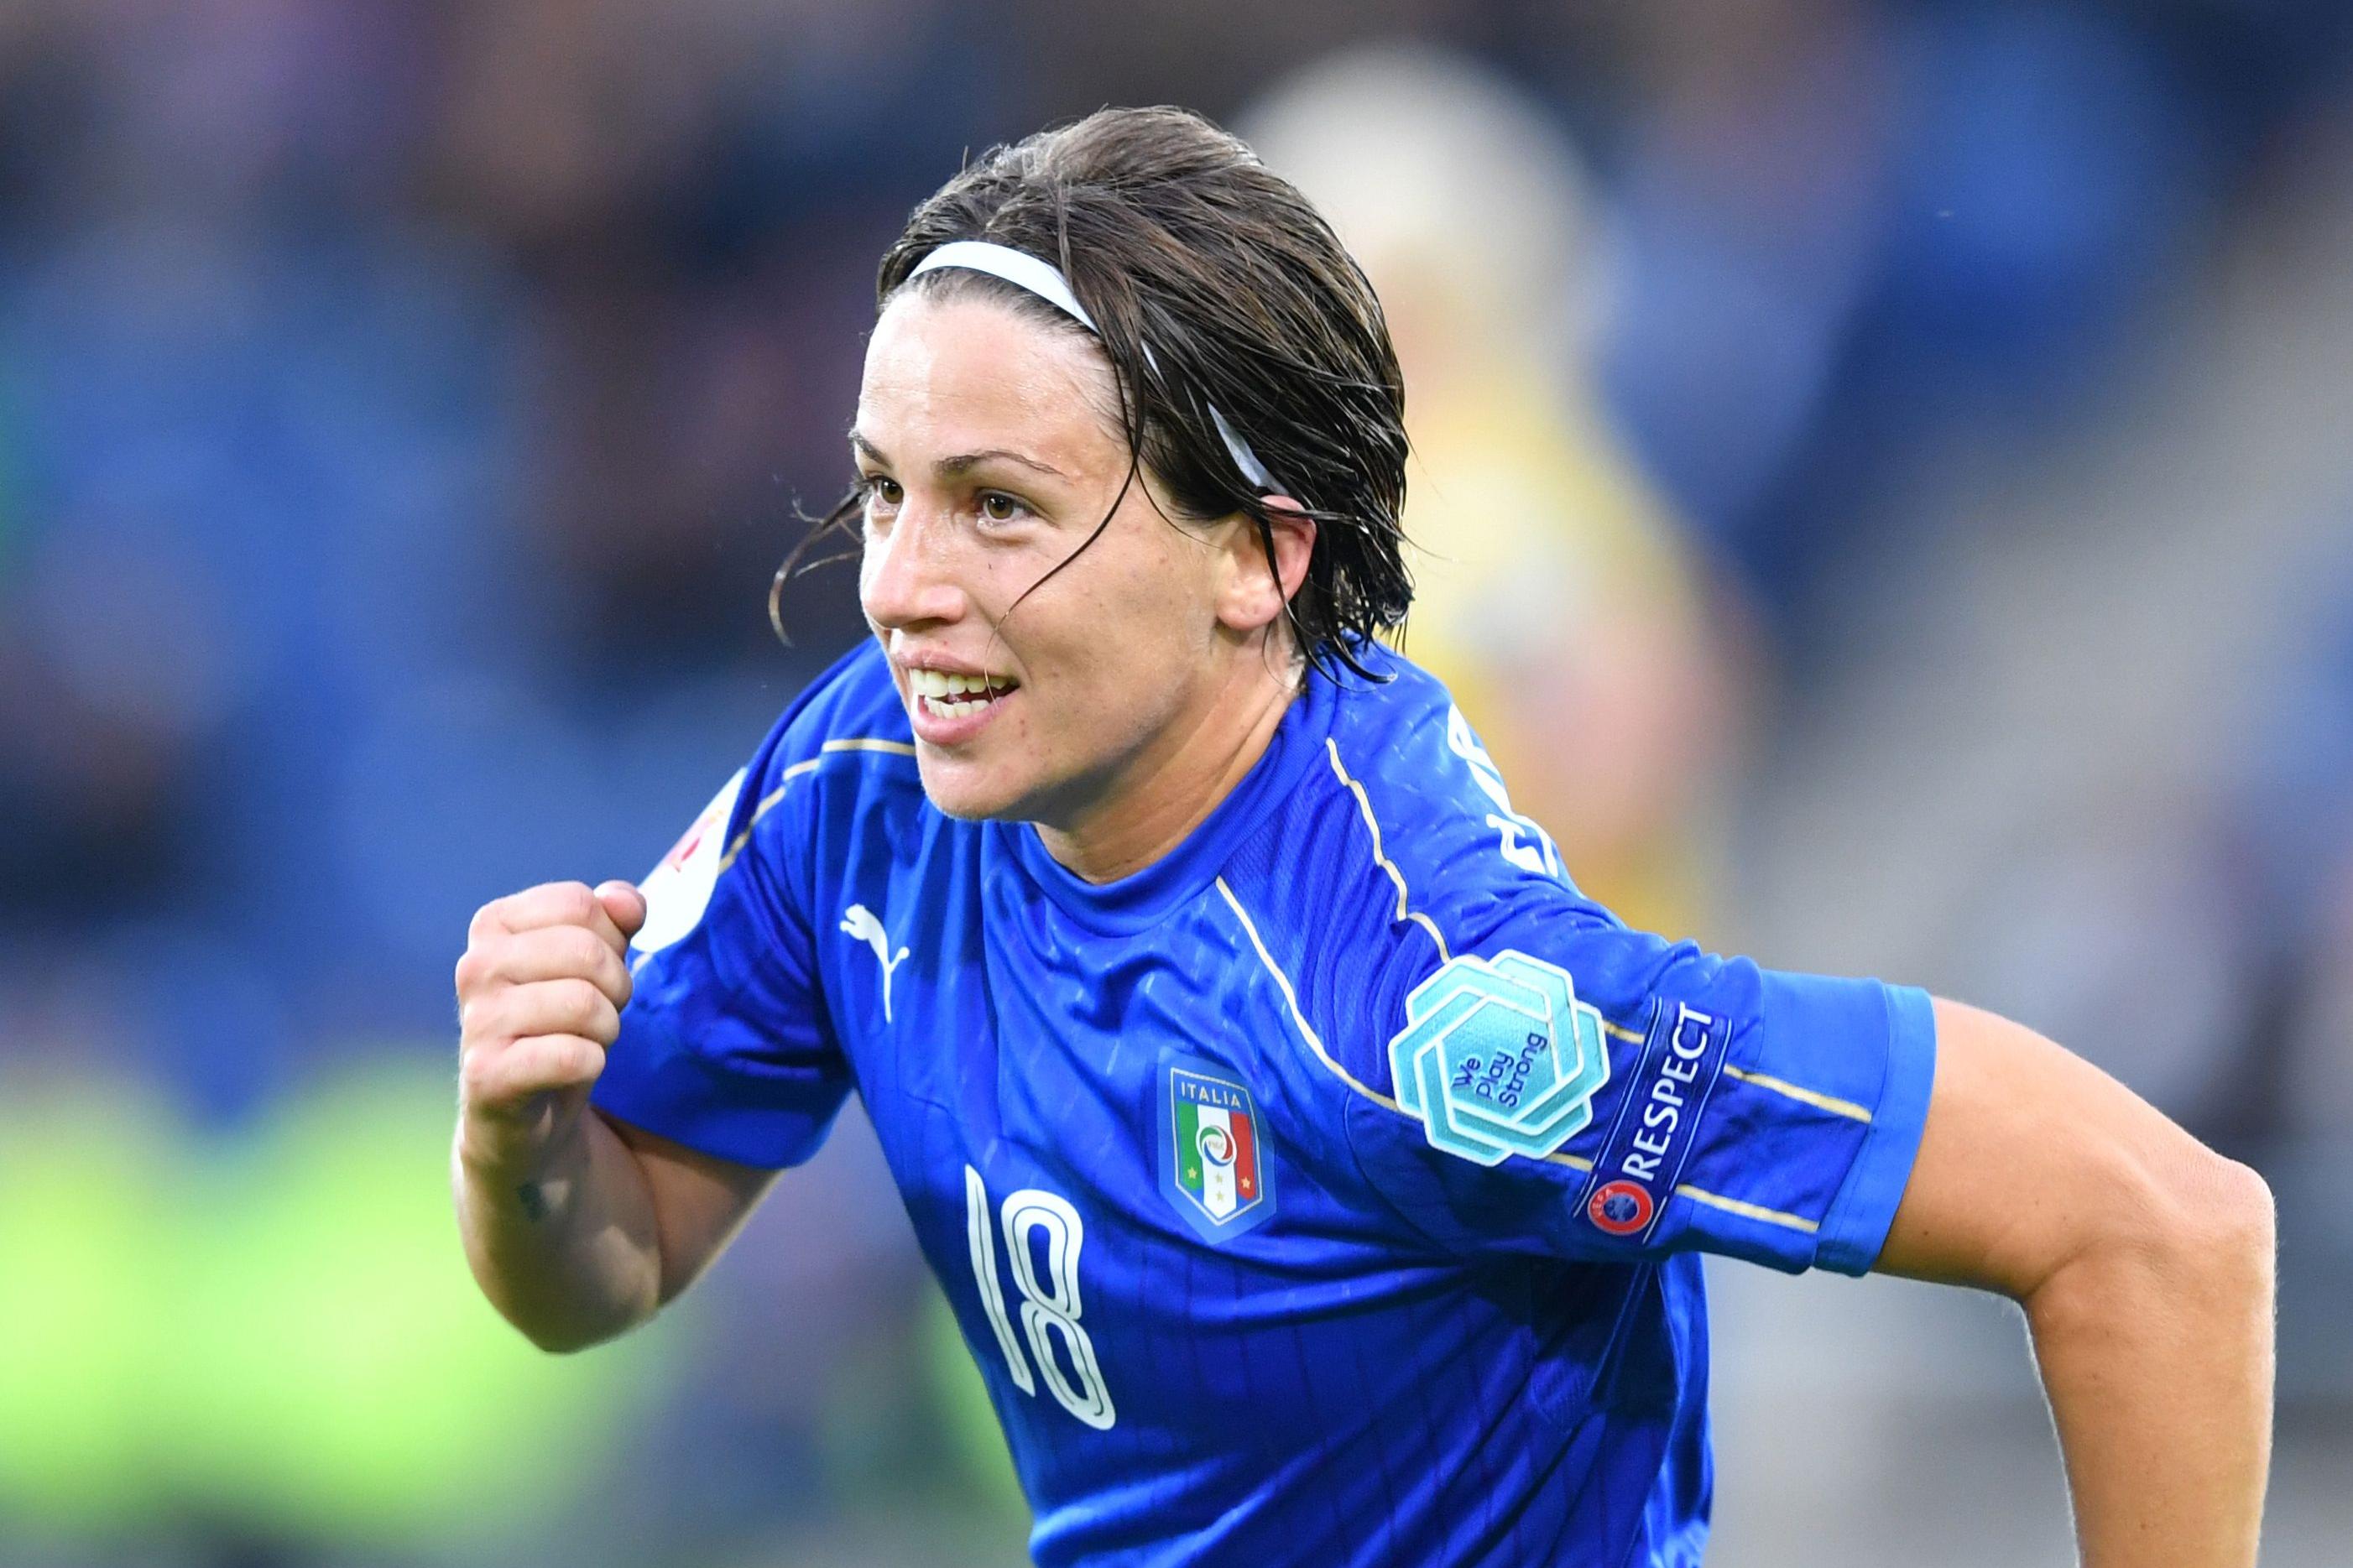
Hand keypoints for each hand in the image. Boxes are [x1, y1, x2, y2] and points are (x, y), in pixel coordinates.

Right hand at [455, 880, 646, 1168]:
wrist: (526, 1113)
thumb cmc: (563, 1022)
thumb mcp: (593, 961)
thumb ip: (613, 919)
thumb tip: (626, 902)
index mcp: (494, 924)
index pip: (580, 904)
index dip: (610, 939)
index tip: (596, 971)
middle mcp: (475, 966)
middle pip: (587, 952)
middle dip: (616, 986)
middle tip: (600, 1012)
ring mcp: (477, 1020)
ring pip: (584, 1003)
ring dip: (607, 1028)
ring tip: (587, 1040)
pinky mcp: (487, 1075)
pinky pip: (572, 1056)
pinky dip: (593, 1063)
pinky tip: (575, 1069)